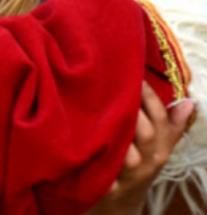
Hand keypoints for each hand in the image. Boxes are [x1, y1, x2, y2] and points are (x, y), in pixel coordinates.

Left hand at [88, 83, 194, 214]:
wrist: (121, 202)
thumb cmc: (138, 165)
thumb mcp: (158, 147)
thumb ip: (170, 125)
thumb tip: (188, 102)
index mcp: (160, 150)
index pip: (160, 120)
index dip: (149, 97)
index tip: (136, 74)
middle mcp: (147, 162)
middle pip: (146, 134)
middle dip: (134, 110)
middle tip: (116, 85)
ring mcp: (128, 176)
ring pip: (127, 154)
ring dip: (117, 133)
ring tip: (100, 108)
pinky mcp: (107, 187)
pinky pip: (103, 172)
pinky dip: (97, 157)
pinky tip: (87, 138)